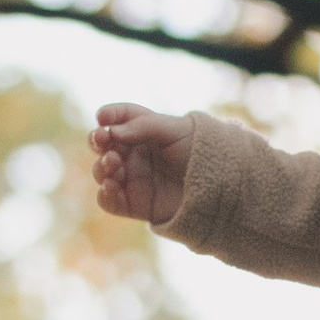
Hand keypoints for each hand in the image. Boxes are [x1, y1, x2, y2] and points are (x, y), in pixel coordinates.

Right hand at [91, 102, 193, 227]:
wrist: (221, 187)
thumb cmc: (201, 151)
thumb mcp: (175, 130)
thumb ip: (143, 127)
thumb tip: (111, 132)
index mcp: (147, 131)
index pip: (121, 118)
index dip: (110, 115)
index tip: (103, 117)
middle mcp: (137, 154)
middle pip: (105, 145)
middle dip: (98, 140)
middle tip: (102, 139)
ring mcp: (135, 179)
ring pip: (102, 172)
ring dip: (101, 166)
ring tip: (113, 163)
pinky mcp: (136, 204)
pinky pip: (109, 201)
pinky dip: (104, 194)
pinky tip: (110, 187)